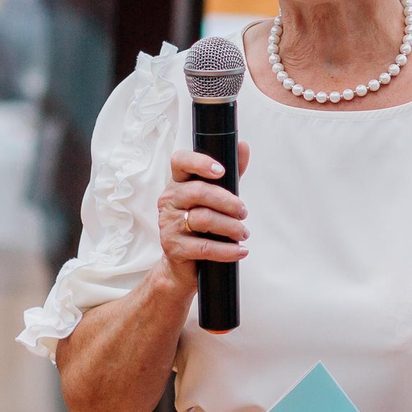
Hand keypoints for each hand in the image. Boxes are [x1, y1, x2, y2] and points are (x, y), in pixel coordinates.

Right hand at [155, 145, 250, 283]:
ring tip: (243, 233)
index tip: (221, 171)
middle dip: (228, 202)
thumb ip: (231, 173)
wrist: (183, 264)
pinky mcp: (173, 247)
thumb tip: (243, 146)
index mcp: (178, 183)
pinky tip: (240, 250)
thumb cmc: (201, 226)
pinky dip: (227, 250)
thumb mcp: (216, 197)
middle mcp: (169, 200)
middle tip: (243, 212)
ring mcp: (168, 224)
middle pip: (198, 192)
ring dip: (231, 227)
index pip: (180, 161)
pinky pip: (204, 247)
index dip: (199, 162)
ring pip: (203, 219)